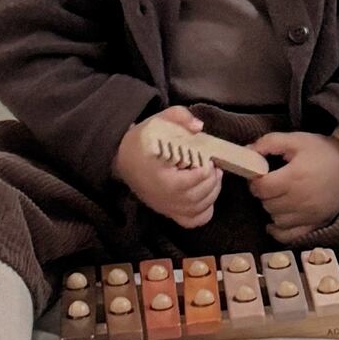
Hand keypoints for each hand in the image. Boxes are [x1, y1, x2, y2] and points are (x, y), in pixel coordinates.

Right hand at [113, 106, 224, 228]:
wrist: (123, 160)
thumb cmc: (142, 141)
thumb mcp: (157, 121)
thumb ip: (179, 117)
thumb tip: (198, 127)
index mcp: (159, 177)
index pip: (188, 182)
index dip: (205, 171)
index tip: (209, 159)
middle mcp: (163, 198)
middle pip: (196, 197)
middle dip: (212, 181)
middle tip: (215, 166)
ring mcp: (166, 208)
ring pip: (198, 209)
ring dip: (213, 193)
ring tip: (214, 177)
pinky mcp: (169, 213)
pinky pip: (192, 221)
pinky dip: (205, 212)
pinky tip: (207, 195)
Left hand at [246, 131, 338, 243]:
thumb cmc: (321, 150)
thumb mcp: (295, 139)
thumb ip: (269, 143)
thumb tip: (246, 152)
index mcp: (294, 177)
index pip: (261, 188)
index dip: (255, 181)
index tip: (260, 175)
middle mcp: (301, 200)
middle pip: (267, 204)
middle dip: (264, 194)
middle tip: (271, 184)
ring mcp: (310, 215)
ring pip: (276, 220)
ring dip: (273, 209)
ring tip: (280, 197)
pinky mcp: (317, 225)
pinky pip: (290, 236)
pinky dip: (280, 231)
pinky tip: (278, 221)